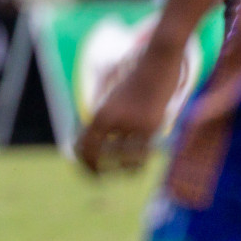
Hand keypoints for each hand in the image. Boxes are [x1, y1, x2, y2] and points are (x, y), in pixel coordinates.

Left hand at [75, 38, 186, 173]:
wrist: (157, 62)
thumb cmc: (136, 82)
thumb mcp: (115, 99)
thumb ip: (107, 118)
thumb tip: (99, 141)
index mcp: (100, 113)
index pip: (83, 147)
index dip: (83, 163)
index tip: (88, 172)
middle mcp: (112, 119)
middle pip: (98, 156)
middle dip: (97, 171)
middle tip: (101, 178)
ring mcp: (132, 123)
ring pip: (122, 158)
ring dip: (121, 169)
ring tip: (123, 173)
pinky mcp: (151, 125)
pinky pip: (142, 153)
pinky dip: (138, 164)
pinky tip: (137, 167)